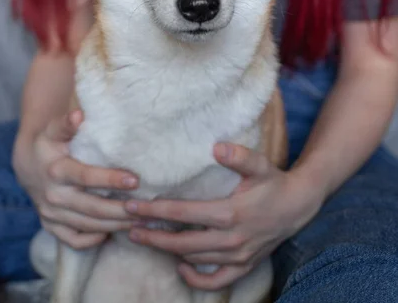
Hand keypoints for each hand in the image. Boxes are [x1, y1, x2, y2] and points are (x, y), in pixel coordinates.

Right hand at [13, 110, 137, 248]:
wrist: (27, 163)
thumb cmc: (49, 142)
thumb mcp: (54, 130)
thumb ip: (67, 123)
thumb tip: (79, 115)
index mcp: (56, 170)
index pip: (86, 177)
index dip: (110, 180)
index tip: (135, 180)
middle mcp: (53, 195)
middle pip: (91, 208)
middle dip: (119, 210)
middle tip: (145, 208)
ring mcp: (51, 213)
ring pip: (87, 225)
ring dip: (114, 225)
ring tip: (139, 221)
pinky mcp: (51, 225)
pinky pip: (72, 239)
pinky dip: (91, 240)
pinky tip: (111, 233)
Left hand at [124, 144, 322, 289]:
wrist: (298, 205)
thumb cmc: (273, 182)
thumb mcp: (259, 164)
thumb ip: (238, 156)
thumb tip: (217, 148)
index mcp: (230, 214)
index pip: (183, 214)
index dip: (155, 211)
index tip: (133, 207)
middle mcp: (231, 239)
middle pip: (182, 242)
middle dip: (153, 236)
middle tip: (128, 228)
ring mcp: (238, 256)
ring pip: (195, 259)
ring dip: (168, 251)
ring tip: (146, 239)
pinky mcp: (244, 265)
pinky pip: (216, 281)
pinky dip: (196, 279)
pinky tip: (181, 266)